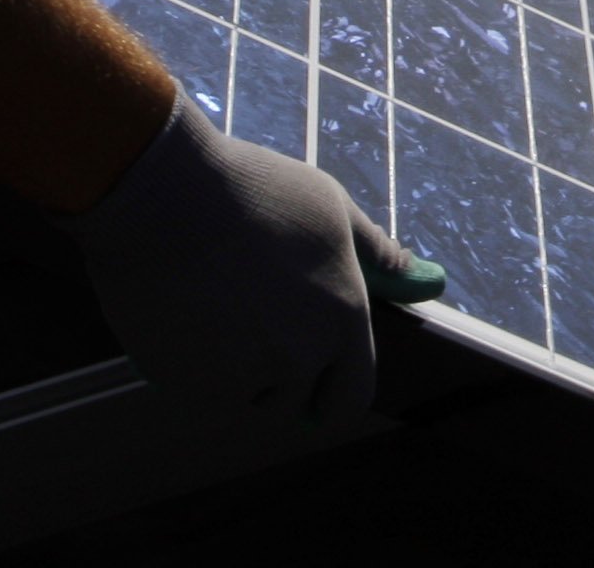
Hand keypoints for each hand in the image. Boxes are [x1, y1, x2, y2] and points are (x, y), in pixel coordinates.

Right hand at [70, 101, 446, 428]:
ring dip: (234, 373)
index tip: (316, 385)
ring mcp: (241, 374)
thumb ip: (378, 254)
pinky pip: (198, 390)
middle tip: (252, 330)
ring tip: (217, 308)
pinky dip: (192, 367)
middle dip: (279, 383)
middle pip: (294, 403)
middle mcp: (299, 356)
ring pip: (243, 397)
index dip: (334, 394)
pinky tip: (184, 314)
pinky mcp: (186, 382)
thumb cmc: (252, 190)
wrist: (163, 193)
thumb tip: (431, 282)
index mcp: (342, 317)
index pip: (352, 395)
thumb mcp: (330, 207)